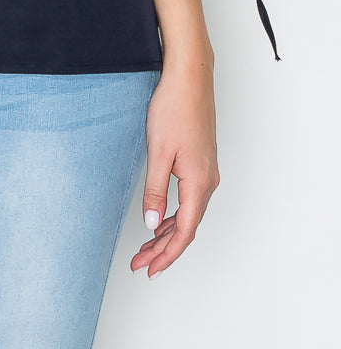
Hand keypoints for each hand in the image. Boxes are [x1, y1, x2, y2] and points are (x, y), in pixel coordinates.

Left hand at [131, 61, 218, 277]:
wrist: (190, 79)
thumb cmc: (174, 109)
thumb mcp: (158, 153)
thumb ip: (154, 190)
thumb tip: (150, 224)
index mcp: (198, 184)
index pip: (184, 232)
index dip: (166, 255)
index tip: (150, 270)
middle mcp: (208, 182)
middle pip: (186, 228)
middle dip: (163, 249)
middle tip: (140, 264)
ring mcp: (206, 172)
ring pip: (188, 214)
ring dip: (167, 233)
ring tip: (145, 248)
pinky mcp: (201, 163)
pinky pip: (189, 199)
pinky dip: (173, 214)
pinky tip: (158, 218)